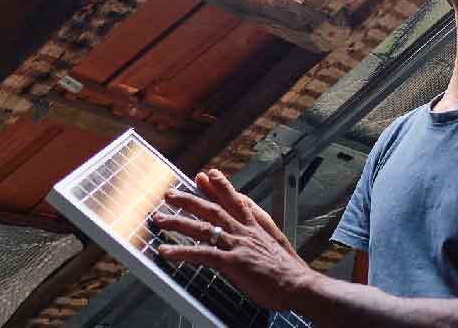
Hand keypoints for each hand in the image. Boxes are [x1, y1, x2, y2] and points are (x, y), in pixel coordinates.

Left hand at [153, 169, 317, 311]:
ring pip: (203, 227)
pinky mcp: (232, 262)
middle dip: (189, 199)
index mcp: (255, 227)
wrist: (298, 283)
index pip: (234, 200)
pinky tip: (166, 252)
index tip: (207, 174)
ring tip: (159, 218)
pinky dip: (181, 253)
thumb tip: (243, 244)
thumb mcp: (272, 249)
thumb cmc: (287, 272)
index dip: (219, 186)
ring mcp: (237, 244)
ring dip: (178, 222)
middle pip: (213, 209)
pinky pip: (202, 255)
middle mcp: (244, 231)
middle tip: (170, 193)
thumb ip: (255, 242)